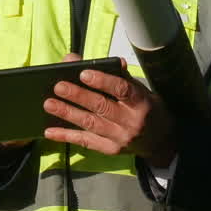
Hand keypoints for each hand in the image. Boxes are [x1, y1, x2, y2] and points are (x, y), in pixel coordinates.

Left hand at [42, 53, 176, 167]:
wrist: (161, 140)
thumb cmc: (146, 108)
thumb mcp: (140, 90)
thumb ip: (117, 76)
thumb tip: (98, 61)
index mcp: (140, 102)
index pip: (121, 89)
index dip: (102, 81)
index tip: (83, 73)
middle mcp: (131, 121)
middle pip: (101, 107)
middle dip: (78, 96)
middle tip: (58, 86)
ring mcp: (120, 138)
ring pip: (90, 124)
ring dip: (68, 113)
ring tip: (49, 103)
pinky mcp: (110, 150)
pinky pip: (86, 142)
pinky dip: (67, 136)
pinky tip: (50, 131)